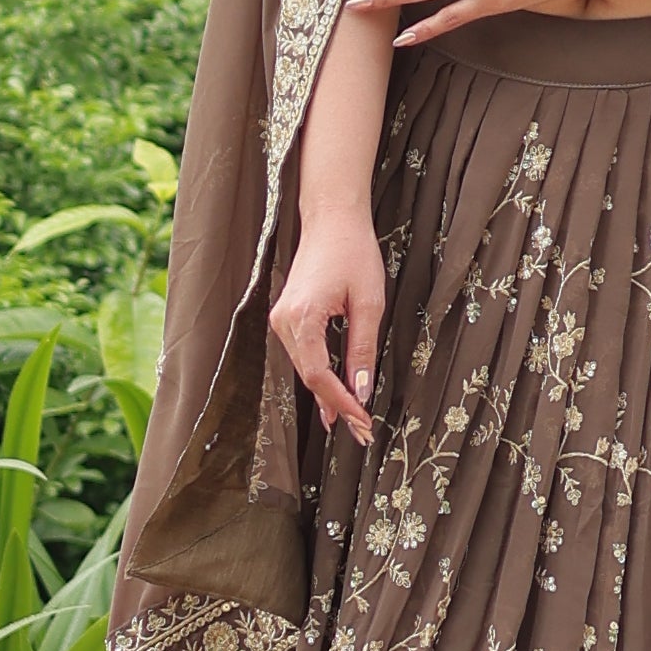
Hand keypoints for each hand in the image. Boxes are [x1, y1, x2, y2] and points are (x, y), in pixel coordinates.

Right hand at [271, 204, 385, 444]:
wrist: (332, 219)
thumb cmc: (353, 252)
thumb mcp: (369, 303)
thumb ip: (362, 349)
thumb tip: (361, 390)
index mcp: (302, 318)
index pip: (319, 375)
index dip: (342, 402)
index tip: (363, 422)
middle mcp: (283, 321)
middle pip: (308, 377)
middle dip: (336, 405)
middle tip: (361, 431)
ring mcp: (281, 319)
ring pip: (304, 369)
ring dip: (327, 394)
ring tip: (350, 421)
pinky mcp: (286, 317)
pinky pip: (302, 355)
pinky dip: (319, 375)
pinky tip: (333, 396)